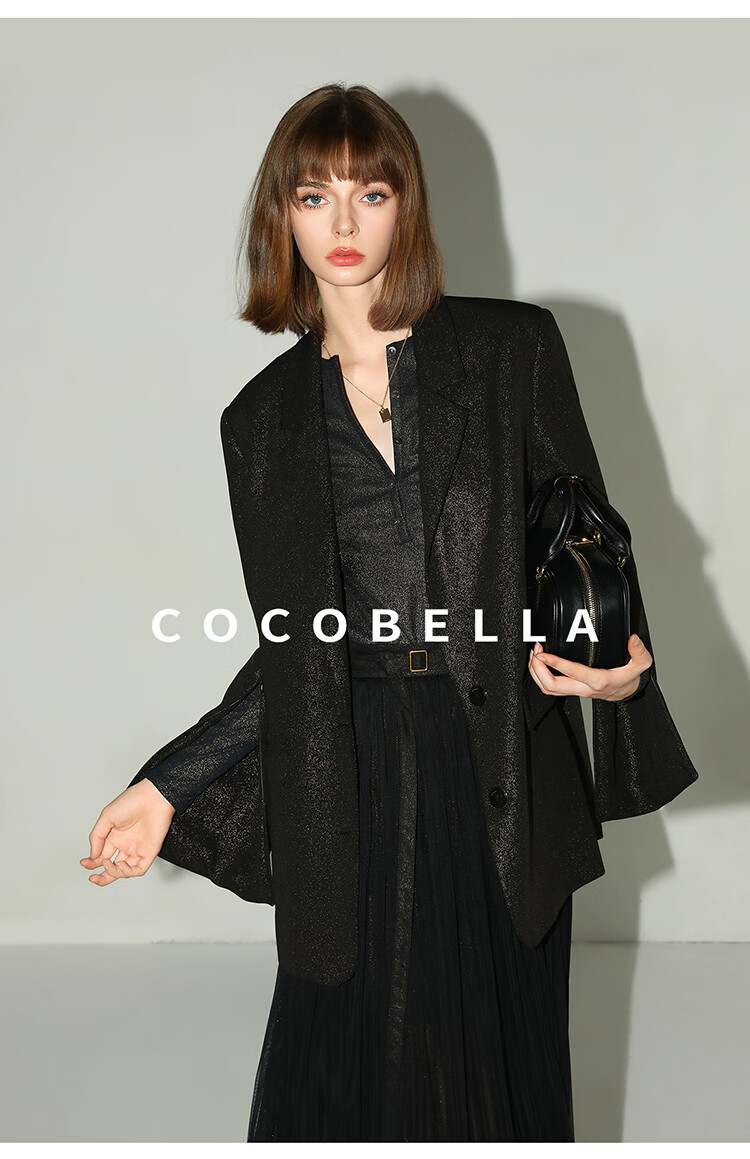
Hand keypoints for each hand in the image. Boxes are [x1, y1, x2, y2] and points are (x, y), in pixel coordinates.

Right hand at [80, 779, 175, 886]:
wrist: (154, 796)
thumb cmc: (133, 800)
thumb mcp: (107, 817)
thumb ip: (97, 837)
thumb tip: (92, 855)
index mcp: (115, 836)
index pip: (102, 856)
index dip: (92, 862)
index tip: (84, 863)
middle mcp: (126, 844)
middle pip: (112, 867)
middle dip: (102, 875)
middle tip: (93, 878)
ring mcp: (137, 849)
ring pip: (124, 871)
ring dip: (113, 873)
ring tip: (107, 865)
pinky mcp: (149, 852)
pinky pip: (139, 869)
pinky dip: (128, 872)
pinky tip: (121, 865)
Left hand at [528, 633, 652, 702]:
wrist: (628, 693)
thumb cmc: (630, 678)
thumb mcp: (641, 665)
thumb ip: (639, 652)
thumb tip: (633, 639)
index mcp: (598, 681)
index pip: (572, 672)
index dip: (555, 662)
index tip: (544, 652)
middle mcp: (584, 688)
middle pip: (552, 685)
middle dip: (538, 669)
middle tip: (536, 651)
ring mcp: (576, 691)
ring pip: (548, 688)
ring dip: (536, 672)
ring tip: (534, 655)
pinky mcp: (572, 690)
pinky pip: (551, 687)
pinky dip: (540, 675)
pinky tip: (539, 663)